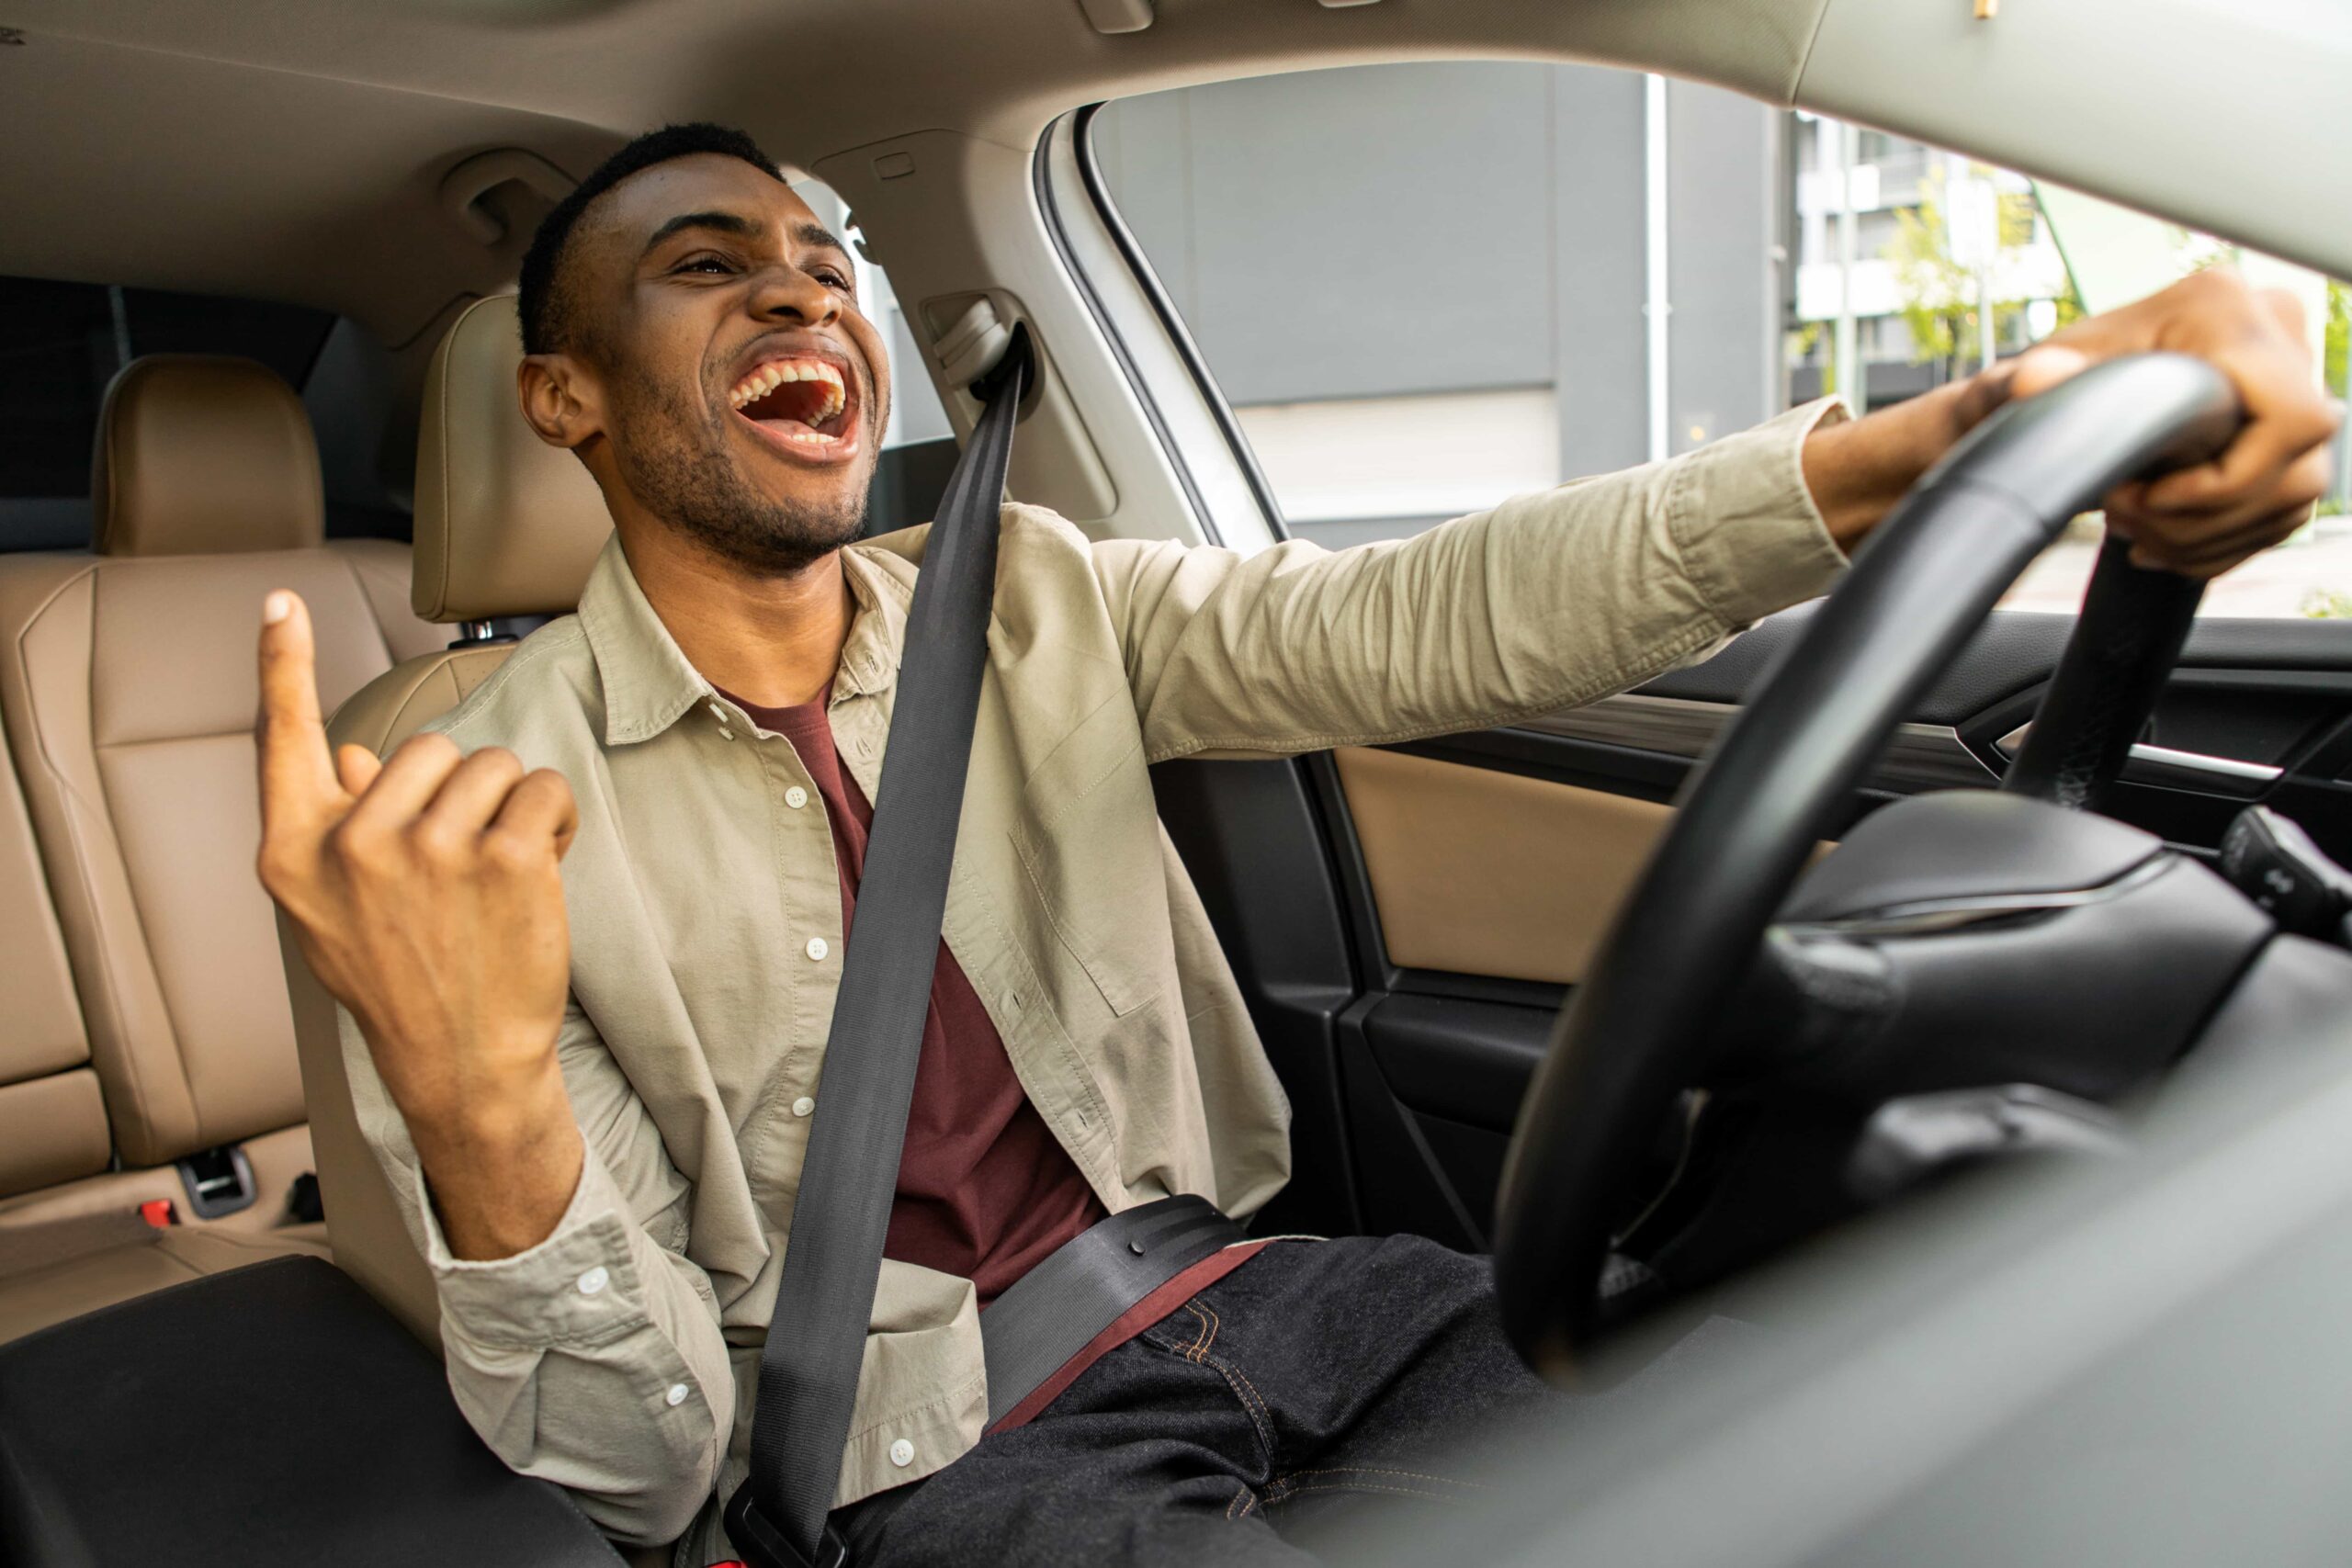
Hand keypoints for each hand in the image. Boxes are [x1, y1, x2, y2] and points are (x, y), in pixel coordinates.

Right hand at [256, 589, 582, 1257]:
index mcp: (298, 854)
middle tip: (462, 865)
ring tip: (500, 873)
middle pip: (425, 748)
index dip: (280, 665)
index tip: (280, 603)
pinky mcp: (506, 858)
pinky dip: (556, 818)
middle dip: (459, 793)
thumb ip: (332, 828)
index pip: (283, 739)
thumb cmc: (404, 981)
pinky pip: (542, 788)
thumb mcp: (334, 913)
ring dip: (511, 807)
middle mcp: (354, 844)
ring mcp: (430, 850)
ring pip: (490, 765)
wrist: (464, 1062)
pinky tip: (543, 867)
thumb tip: (342, 751)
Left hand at [1806, 267, 2340, 577]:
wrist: (2048, 402)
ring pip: (2293, 498)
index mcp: (2222, 308)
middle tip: (2127, 515)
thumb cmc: (2042, 386)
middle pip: (2295, 467)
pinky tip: (2161, 539)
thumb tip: (2035, 377)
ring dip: (2207, 536)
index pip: (2288, 417)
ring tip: (2135, 526)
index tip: (2145, 495)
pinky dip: (2218, 542)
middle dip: (2204, 517)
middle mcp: (2274, 335)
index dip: (2223, 479)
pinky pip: (2284, 512)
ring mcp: (2290, 386)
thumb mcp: (2027, 380)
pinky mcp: (2285, 436)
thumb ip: (2029, 379)